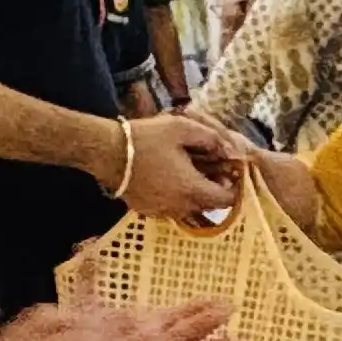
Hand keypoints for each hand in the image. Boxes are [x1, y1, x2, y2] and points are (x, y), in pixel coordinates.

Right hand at [122, 111, 245, 224]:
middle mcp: (180, 207)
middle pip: (209, 206)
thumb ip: (212, 138)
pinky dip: (176, 197)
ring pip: (190, 208)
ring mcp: (162, 212)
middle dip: (214, 189)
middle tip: (208, 166)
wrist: (108, 153)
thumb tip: (230, 149)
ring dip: (195, 193)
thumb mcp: (183, 128)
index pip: (227, 200)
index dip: (233, 186)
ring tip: (187, 170)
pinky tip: (167, 177)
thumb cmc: (146, 139)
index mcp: (193, 189)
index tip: (228, 171)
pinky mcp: (147, 211)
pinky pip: (171, 208)